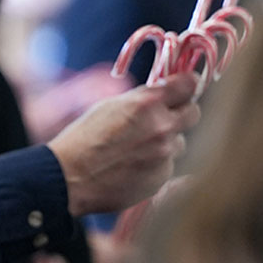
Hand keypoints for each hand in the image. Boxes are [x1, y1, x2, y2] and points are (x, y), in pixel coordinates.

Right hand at [48, 71, 200, 214]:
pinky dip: (154, 165)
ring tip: (135, 150)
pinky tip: (131, 167)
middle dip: (181, 114)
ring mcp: (164, 155)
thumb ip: (143, 99)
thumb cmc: (84, 138)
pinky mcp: (161, 178)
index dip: (187, 85)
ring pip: (178, 143)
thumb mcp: (111, 106)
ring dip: (165, 143)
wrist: (69, 177)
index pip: (189, 84)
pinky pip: (167, 166)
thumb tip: (165, 94)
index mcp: (148, 103)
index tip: (184, 87)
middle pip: (193, 114)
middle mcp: (162, 127)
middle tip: (163, 119)